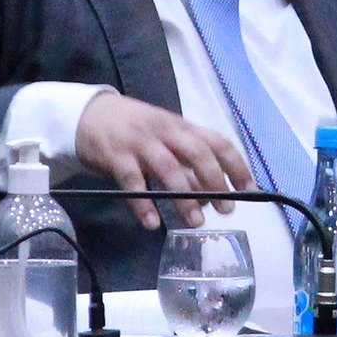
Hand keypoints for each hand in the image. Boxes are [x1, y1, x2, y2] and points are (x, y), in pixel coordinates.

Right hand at [73, 92, 254, 228]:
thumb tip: (210, 195)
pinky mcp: (115, 155)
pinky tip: (151, 223)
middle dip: (215, 181)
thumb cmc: (134, 129)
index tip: (249, 189)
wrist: (88, 113)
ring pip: (168, 168)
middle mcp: (165, 131)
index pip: (217, 142)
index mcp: (182, 126)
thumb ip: (186, 162)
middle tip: (226, 209)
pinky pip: (132, 181)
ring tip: (195, 221)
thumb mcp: (165, 137)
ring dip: (184, 197)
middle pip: (197, 153)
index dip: (236, 165)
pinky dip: (143, 203)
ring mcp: (140, 142)